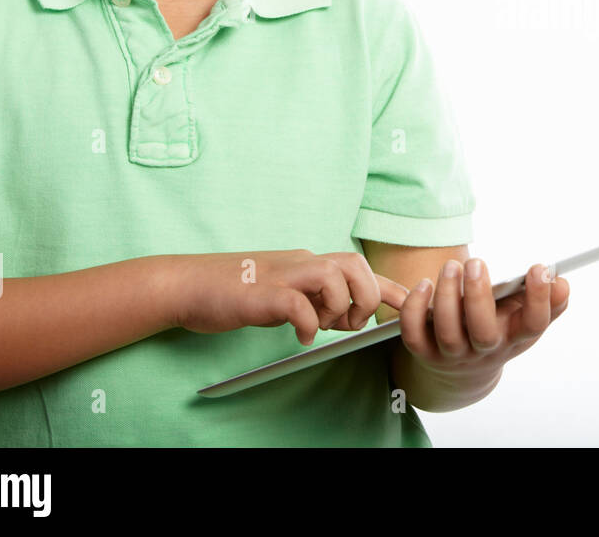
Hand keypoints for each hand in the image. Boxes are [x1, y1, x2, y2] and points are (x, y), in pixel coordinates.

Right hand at [161, 249, 410, 344]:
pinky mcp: (261, 294)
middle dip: (364, 297)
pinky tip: (300, 335)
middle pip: (355, 265)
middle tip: (346, 323)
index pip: (360, 269)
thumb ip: (314, 299)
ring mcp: (281, 275)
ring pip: (334, 276)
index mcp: (308, 262)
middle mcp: (300, 262)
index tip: (412, 303)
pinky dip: (307, 322)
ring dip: (338, 306)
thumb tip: (341, 316)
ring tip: (321, 326)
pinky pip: (298, 304)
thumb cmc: (234, 292)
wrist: (186, 284)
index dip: (389, 287)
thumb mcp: (284, 293)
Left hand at [397, 259, 569, 376]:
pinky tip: (423, 285)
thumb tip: (562, 281)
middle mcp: (484, 349)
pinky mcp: (424, 352)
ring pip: (447, 332)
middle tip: (475, 262)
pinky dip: (414, 310)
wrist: (463, 374)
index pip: (533, 325)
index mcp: (514, 338)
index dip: (539, 299)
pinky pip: (414, 335)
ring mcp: (453, 354)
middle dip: (478, 296)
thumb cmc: (500, 331)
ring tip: (451, 266)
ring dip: (446, 297)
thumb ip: (548, 302)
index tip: (539, 268)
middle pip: (483, 332)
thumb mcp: (525, 320)